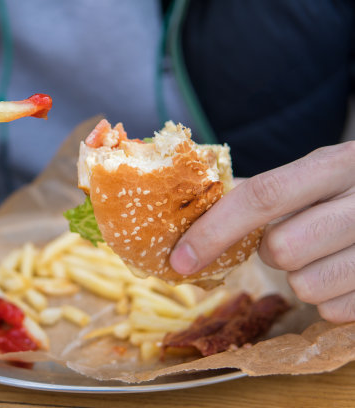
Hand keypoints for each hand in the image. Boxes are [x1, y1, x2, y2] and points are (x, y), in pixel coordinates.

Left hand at [170, 142, 354, 322]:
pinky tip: (347, 275)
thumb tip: (194, 218)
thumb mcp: (317, 174)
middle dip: (272, 252)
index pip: (264, 195)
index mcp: (338, 163)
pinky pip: (334, 312)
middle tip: (293, 239)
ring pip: (306, 286)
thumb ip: (263, 192)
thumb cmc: (352, 189)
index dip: (215, 230)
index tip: (180, 260)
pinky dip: (330, 300)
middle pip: (282, 248)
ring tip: (326, 255)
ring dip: (302, 278)